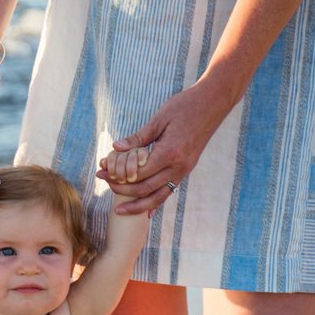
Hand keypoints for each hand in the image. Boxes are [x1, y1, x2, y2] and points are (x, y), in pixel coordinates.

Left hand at [95, 79, 235, 213]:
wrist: (214, 103)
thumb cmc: (185, 106)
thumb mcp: (159, 119)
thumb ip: (138, 138)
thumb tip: (116, 148)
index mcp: (170, 153)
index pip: (137, 173)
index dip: (116, 175)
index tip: (101, 170)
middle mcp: (178, 167)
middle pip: (144, 189)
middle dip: (121, 189)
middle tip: (103, 182)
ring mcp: (184, 170)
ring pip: (158, 197)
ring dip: (137, 206)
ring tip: (119, 210)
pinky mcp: (186, 170)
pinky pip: (168, 192)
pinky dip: (155, 203)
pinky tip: (144, 212)